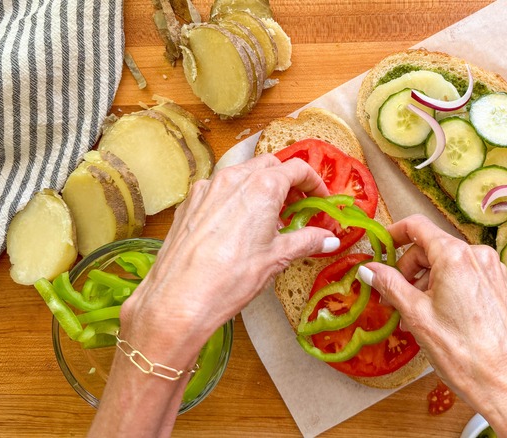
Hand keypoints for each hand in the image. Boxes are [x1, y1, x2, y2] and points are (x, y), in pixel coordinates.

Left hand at [90, 154, 338, 436]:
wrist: (179, 299)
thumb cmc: (229, 279)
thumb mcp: (276, 258)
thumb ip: (306, 241)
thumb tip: (328, 238)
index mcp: (261, 187)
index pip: (296, 168)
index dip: (314, 181)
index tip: (320, 197)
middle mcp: (232, 179)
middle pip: (268, 165)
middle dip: (287, 181)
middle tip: (297, 207)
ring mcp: (207, 188)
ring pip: (241, 174)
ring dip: (260, 187)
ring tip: (268, 217)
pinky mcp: (189, 203)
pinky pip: (218, 189)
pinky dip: (234, 198)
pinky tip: (237, 226)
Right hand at [358, 215, 506, 436]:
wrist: (506, 384)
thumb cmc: (464, 354)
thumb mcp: (416, 316)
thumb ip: (390, 286)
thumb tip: (369, 269)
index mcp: (456, 257)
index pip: (417, 226)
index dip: (393, 234)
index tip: (380, 248)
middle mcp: (477, 256)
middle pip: (430, 248)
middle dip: (407, 271)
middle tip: (390, 298)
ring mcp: (491, 271)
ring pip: (446, 264)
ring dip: (424, 284)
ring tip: (411, 317)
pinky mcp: (498, 287)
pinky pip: (463, 277)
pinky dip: (443, 289)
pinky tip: (434, 317)